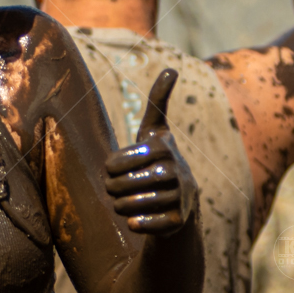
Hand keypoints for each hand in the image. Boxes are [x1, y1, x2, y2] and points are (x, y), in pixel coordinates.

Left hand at [104, 70, 197, 235]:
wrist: (180, 202)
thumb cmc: (159, 160)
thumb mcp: (155, 131)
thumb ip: (158, 101)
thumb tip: (172, 68)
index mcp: (165, 147)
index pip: (122, 159)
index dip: (112, 166)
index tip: (112, 168)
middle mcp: (177, 171)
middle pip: (126, 183)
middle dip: (114, 188)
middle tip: (114, 189)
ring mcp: (180, 197)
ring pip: (135, 204)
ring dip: (122, 206)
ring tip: (121, 204)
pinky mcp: (178, 221)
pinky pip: (149, 224)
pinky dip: (138, 223)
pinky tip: (133, 222)